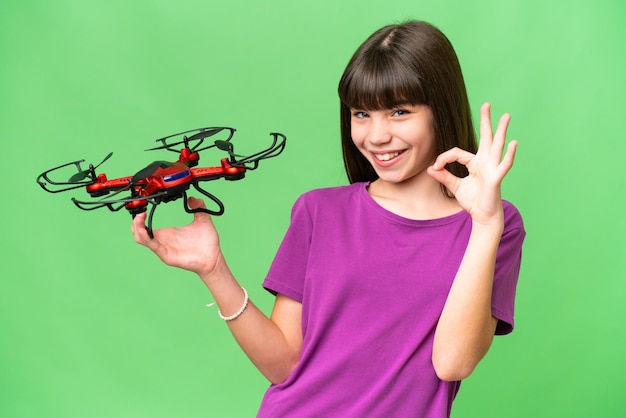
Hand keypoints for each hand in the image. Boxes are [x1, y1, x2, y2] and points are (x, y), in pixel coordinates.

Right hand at [131, 197, 221, 276]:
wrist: (214, 257)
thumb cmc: (207, 243)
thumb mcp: (202, 220)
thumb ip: (198, 208)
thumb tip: (193, 198)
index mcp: (168, 233)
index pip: (146, 227)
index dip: (141, 219)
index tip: (142, 208)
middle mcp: (163, 241)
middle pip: (140, 234)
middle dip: (135, 223)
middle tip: (139, 213)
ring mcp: (164, 249)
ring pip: (143, 240)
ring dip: (138, 229)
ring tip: (139, 219)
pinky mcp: (168, 256)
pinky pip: (154, 247)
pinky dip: (147, 239)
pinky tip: (145, 231)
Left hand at [427, 103, 517, 226]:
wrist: (482, 216)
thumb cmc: (472, 200)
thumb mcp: (455, 186)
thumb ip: (443, 176)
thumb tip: (429, 169)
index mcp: (475, 162)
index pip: (457, 152)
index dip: (443, 159)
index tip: (434, 168)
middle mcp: (485, 162)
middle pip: (486, 138)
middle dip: (486, 121)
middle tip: (486, 104)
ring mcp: (492, 168)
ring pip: (497, 146)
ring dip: (501, 130)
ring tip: (506, 116)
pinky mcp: (496, 178)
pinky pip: (503, 164)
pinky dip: (509, 154)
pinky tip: (513, 143)